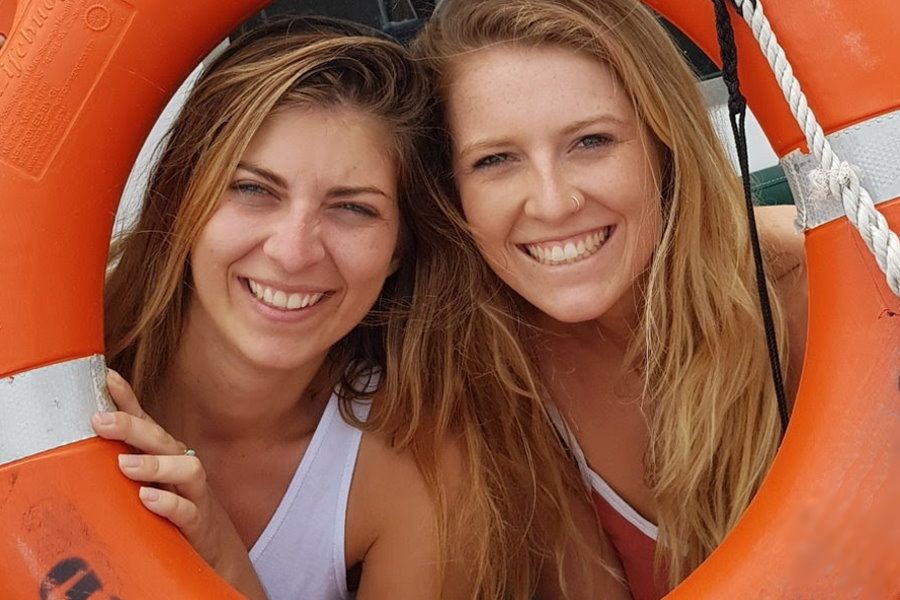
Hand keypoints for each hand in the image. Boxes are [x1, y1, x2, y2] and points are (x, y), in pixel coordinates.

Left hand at [92, 370, 267, 598]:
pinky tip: (147, 498)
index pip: (145, 420)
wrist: (213, 544)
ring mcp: (193, 492)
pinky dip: (168, 503)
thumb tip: (90, 432)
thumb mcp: (149, 478)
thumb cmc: (175, 503)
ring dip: (155, 464)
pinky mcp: (199, 521)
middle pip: (162, 439)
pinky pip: (188, 509)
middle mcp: (181, 465)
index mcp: (165, 453)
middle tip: (101, 421)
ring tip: (124, 464)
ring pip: (185, 469)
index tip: (106, 378)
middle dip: (133, 426)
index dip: (127, 399)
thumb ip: (125, 455)